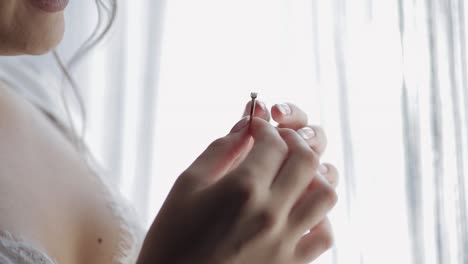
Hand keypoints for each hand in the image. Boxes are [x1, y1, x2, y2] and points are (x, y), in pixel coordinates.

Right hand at [137, 117, 337, 263]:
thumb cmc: (171, 238)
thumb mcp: (186, 186)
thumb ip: (219, 151)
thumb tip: (245, 127)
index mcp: (242, 189)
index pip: (274, 142)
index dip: (266, 128)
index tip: (256, 127)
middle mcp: (270, 212)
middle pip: (307, 160)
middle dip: (295, 141)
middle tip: (278, 141)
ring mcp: (285, 241)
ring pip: (326, 194)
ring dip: (314, 175)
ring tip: (294, 173)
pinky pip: (325, 234)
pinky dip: (320, 216)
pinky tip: (299, 210)